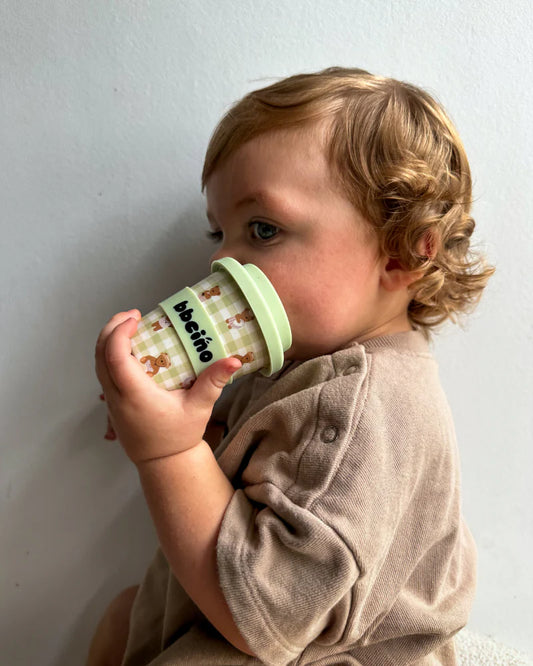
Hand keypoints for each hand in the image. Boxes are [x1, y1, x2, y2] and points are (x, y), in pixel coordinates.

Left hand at [95, 310, 240, 464]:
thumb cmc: (181, 435)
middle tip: (132, 314)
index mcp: (136, 396)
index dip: (120, 333)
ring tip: (128, 325)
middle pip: (100, 355)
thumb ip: (214, 382)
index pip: (116, 358)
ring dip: (108, 340)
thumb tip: (234, 360)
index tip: (136, 318)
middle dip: (111, 329)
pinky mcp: (112, 403)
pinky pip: (102, 372)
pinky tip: (127, 347)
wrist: (163, 463)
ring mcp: (111, 401)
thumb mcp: (200, 407)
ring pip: (97, 363)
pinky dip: (109, 353)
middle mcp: (117, 397)